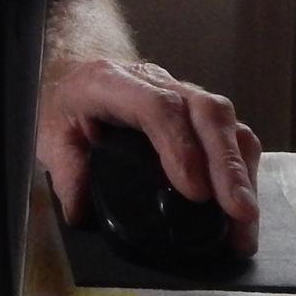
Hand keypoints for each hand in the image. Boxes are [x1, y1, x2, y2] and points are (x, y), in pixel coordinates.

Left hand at [41, 58, 262, 256]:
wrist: (75, 74)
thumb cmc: (65, 106)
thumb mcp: (49, 134)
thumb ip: (65, 171)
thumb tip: (82, 211)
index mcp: (110, 83)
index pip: (157, 106)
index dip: (181, 147)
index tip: (194, 192)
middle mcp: (154, 82)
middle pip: (205, 111)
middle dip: (227, 164)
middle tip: (239, 211)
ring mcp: (182, 93)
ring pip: (225, 121)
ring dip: (241, 171)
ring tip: (246, 220)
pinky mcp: (198, 113)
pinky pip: (231, 133)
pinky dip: (243, 170)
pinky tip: (244, 206)